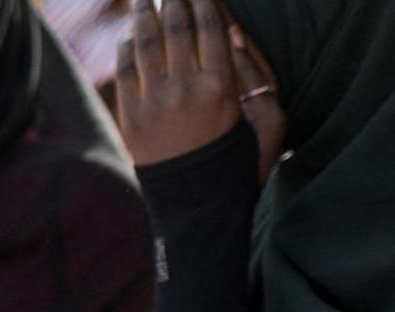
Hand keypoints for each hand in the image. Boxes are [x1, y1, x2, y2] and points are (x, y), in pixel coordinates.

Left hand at [117, 0, 282, 173]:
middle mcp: (184, 90)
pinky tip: (128, 36)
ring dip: (144, 16)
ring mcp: (153, 104)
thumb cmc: (241, 162)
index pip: (210, 28)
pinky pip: (125, 73)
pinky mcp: (131, 119)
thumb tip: (233, 38)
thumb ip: (256, 75)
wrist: (199, 208)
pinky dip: (126, 49)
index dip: (203, 1)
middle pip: (176, 29)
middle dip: (173, 1)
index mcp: (222, 86)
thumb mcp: (269, 119)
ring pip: (145, 46)